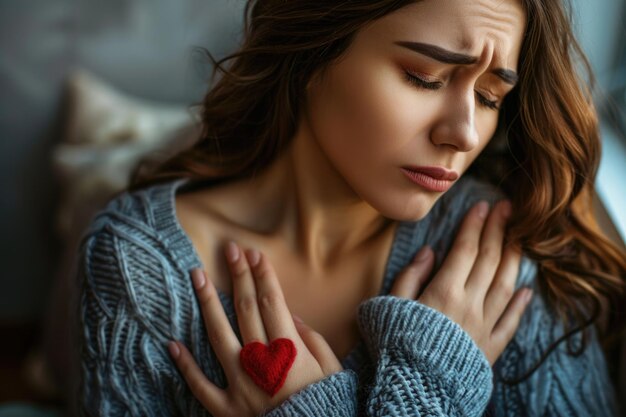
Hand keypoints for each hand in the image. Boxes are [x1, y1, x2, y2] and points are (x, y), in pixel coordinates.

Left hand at [168, 242, 342, 416]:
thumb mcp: (331, 369)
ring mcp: (240, 384)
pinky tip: (173, 343)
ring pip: (218, 336)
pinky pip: (200, 384)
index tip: (254, 254)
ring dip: (207, 302)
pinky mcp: (226, 409)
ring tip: (198, 275)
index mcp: (289, 351)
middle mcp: (261, 362)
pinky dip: (185, 364)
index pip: (271, 302)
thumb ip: (312, 339)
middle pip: (245, 309)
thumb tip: (290, 314)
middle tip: (230, 250)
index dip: (262, 275)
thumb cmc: (323, 403)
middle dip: (238, 276)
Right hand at [390, 200, 531, 364]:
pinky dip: (521, 304)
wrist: (415, 387)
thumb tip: (430, 251)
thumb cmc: (396, 344)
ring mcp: (484, 325)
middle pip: (488, 260)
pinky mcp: (490, 347)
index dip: (474, 226)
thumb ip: (410, 276)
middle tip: (507, 208)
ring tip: (520, 236)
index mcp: (444, 291)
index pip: (465, 249)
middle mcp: (469, 304)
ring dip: (513, 258)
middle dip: (498, 230)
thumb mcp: (391, 304)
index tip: (482, 206)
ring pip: (505, 285)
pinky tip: (527, 288)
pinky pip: (511, 322)